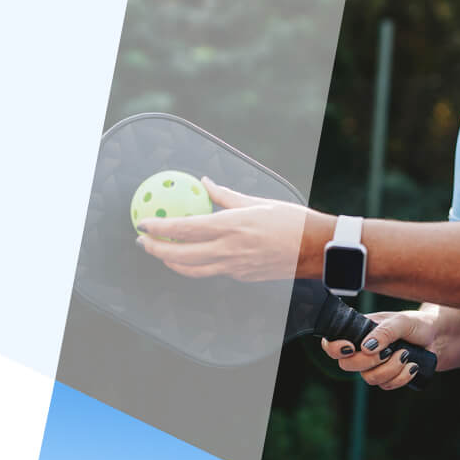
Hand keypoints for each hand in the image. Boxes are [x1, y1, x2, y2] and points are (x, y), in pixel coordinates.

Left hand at [136, 178, 311, 281]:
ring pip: (193, 270)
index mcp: (232, 226)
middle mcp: (230, 250)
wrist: (316, 249)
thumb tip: (204, 183)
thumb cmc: (292, 220)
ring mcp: (235, 267)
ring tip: (161, 253)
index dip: (160, 228)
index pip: (185, 229)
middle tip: (143, 242)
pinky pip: (213, 271)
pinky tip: (192, 256)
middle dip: (156, 250)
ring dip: (172, 263)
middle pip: (181, 256)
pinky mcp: (242, 277)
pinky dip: (197, 264)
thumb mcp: (257, 201)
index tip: (143, 223)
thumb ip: (225, 195)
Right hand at [320, 309, 439, 389]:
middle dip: (368, 361)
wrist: (439, 339)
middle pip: (347, 365)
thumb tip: (366, 347)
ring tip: (406, 355)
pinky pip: (386, 386)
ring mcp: (374, 365)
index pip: (332, 343)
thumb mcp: (402, 321)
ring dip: (390, 369)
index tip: (350, 347)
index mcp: (359, 331)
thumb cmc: (418, 324)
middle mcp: (362, 349)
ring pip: (368, 379)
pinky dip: (401, 377)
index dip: (334, 348)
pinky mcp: (388, 377)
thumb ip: (384, 331)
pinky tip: (412, 366)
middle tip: (389, 351)